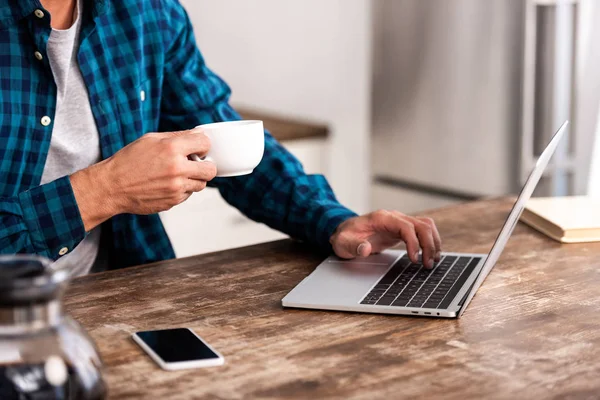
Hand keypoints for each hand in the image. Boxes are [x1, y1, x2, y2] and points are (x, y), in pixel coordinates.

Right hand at [71, 128, 215, 230]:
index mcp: (172, 148)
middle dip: (206, 165)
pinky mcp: (173, 201)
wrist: (112, 186)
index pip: (205, 143)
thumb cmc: (128, 161)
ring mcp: (176, 187)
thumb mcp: (150, 139)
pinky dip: (182, 189)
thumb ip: (176, 136)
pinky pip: (188, 195)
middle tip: (196, 163)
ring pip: (201, 184)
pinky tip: (167, 184)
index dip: (203, 145)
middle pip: (210, 169)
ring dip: (194, 179)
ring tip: (179, 174)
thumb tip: (196, 134)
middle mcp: (177, 169)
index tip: (198, 148)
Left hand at [330, 210, 441, 268]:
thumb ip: (353, 245)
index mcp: (382, 218)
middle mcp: (394, 217)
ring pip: (426, 226)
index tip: (414, 259)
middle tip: (427, 264)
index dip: (413, 242)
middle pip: (421, 225)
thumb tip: (365, 249)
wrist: (345, 231)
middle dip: (428, 244)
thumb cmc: (345, 236)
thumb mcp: (343, 242)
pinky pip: (422, 232)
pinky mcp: (402, 230)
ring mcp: (400, 222)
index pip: (406, 226)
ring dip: (433, 243)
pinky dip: (430, 242)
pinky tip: (430, 255)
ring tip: (433, 261)